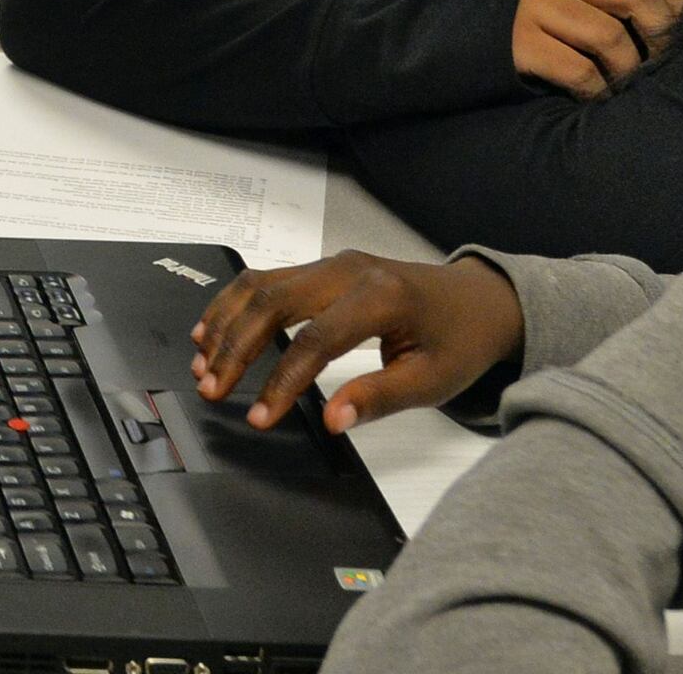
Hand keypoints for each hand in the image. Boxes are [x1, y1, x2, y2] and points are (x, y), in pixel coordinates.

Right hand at [190, 251, 524, 434]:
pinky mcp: (322, 267)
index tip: (259, 416)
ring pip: (261, 284)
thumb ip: (378, 397)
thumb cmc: (459, 340)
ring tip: (203, 364)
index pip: (315, 340)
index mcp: (381, 297)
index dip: (281, 381)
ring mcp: (332, 263)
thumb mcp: (432, 380)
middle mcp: (349, 271)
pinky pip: (267, 279)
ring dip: (226, 324)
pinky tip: (213, 329)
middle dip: (236, 349)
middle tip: (212, 389)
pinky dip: (235, 303)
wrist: (479, 300)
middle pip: (274, 302)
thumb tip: (330, 419)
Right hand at [511, 0, 682, 96]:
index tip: (681, 34)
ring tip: (623, 84)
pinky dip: (597, 90)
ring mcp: (535, 8)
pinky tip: (595, 94)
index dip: (677, 4)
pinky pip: (580, 70)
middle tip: (657, 64)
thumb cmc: (532, 22)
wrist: (460, 38)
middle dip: (660, 35)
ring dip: (627, 70)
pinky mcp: (521, 44)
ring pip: (610, 36)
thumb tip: (673, 23)